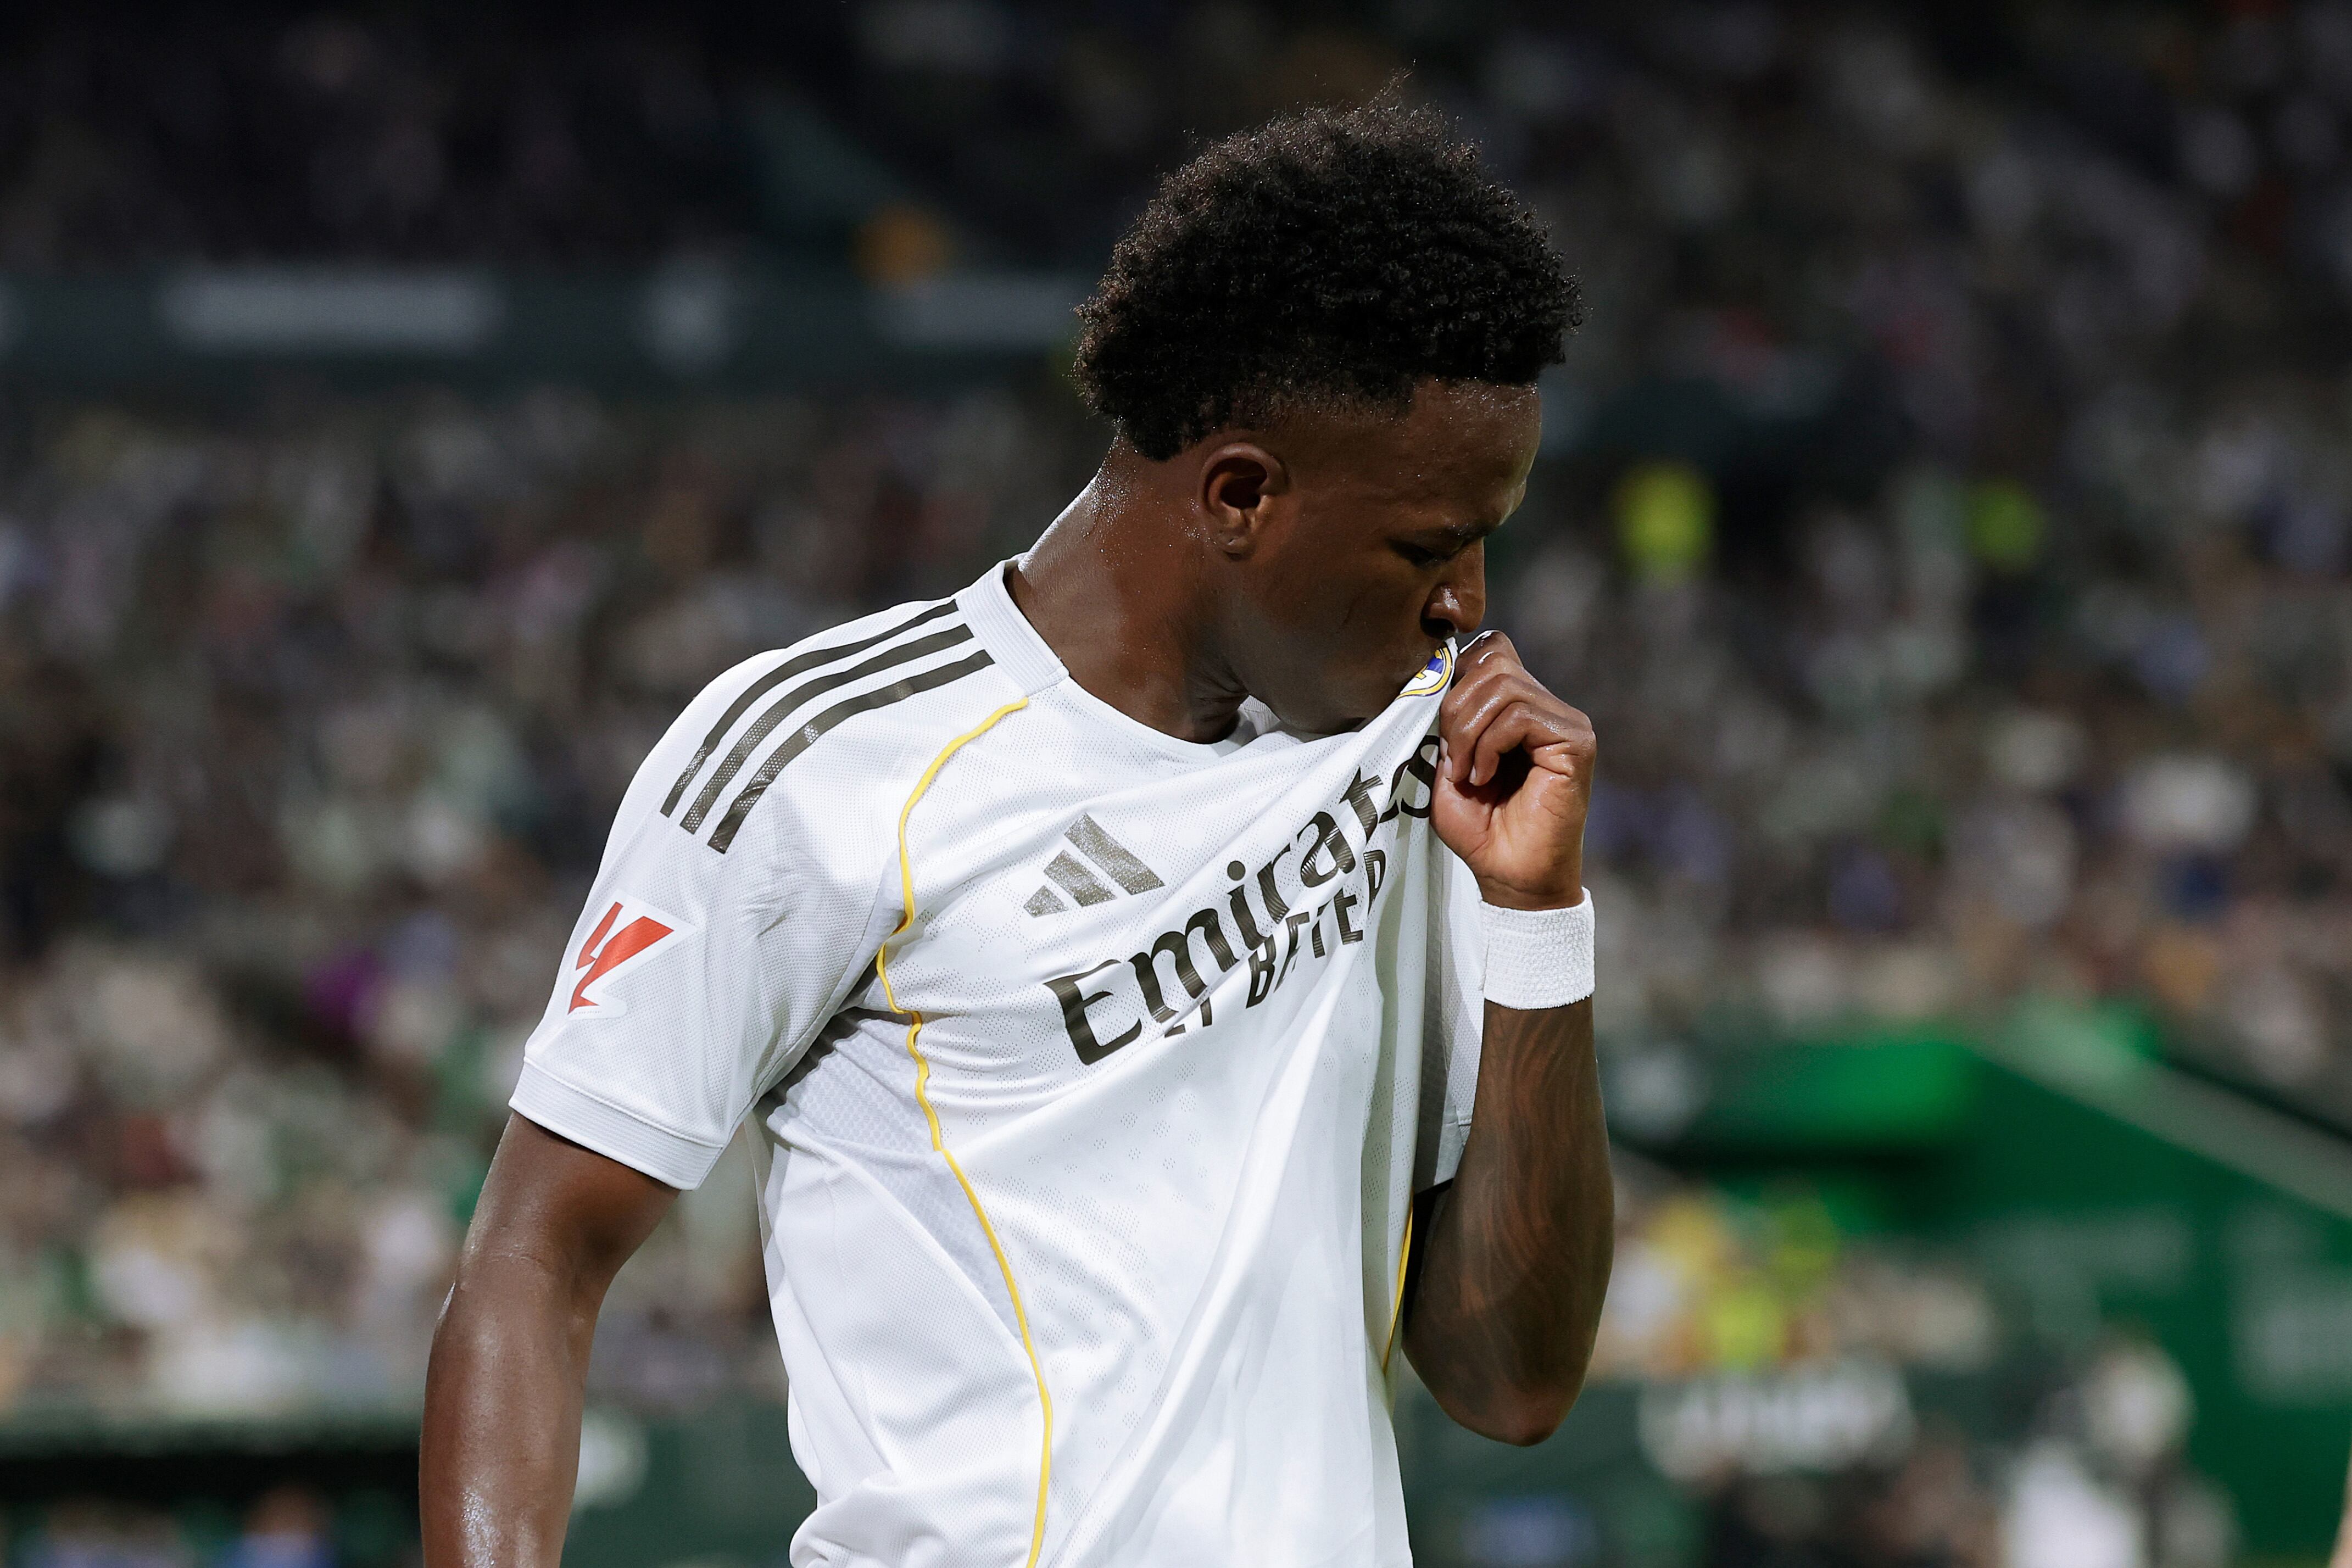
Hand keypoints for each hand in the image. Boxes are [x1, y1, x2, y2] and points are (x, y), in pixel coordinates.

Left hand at [1431, 632, 1593, 910]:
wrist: (1511, 877)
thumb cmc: (1481, 829)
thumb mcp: (1446, 766)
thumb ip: (1444, 721)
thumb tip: (1435, 678)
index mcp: (1518, 706)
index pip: (1491, 650)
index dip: (1457, 676)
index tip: (1440, 727)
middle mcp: (1546, 706)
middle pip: (1493, 661)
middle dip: (1455, 707)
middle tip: (1451, 760)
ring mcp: (1565, 721)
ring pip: (1504, 685)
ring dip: (1468, 731)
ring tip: (1467, 774)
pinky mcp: (1575, 741)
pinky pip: (1520, 714)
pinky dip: (1488, 744)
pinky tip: (1483, 777)